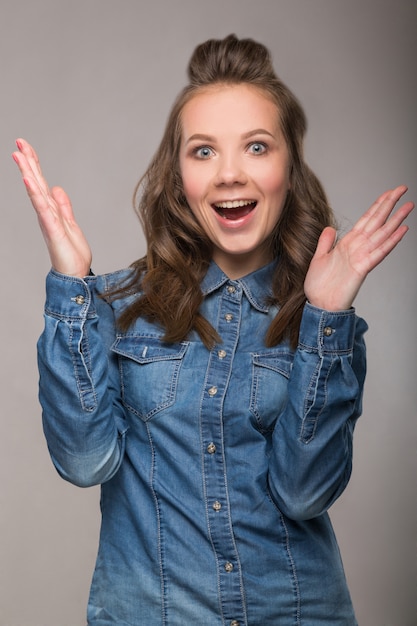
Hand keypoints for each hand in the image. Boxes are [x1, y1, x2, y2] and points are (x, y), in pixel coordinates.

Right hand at [13, 138, 91, 277]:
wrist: (75, 274)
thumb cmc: (72, 253)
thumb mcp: (70, 223)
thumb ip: (63, 206)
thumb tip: (56, 188)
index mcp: (51, 209)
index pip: (41, 181)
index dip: (34, 163)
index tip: (25, 145)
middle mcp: (46, 212)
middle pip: (35, 182)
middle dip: (28, 161)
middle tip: (18, 142)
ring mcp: (47, 219)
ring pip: (36, 191)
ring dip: (28, 172)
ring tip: (19, 155)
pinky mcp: (52, 228)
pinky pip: (42, 208)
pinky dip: (35, 194)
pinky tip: (28, 180)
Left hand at [304, 186, 413, 310]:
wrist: (319, 305)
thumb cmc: (319, 286)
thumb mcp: (318, 258)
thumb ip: (326, 243)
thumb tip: (330, 228)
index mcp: (347, 244)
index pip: (366, 220)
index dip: (377, 205)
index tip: (389, 192)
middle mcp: (357, 248)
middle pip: (377, 222)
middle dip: (390, 205)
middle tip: (403, 189)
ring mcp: (362, 257)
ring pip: (382, 234)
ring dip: (396, 220)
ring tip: (408, 206)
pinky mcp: (363, 268)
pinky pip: (379, 252)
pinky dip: (391, 242)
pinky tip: (402, 230)